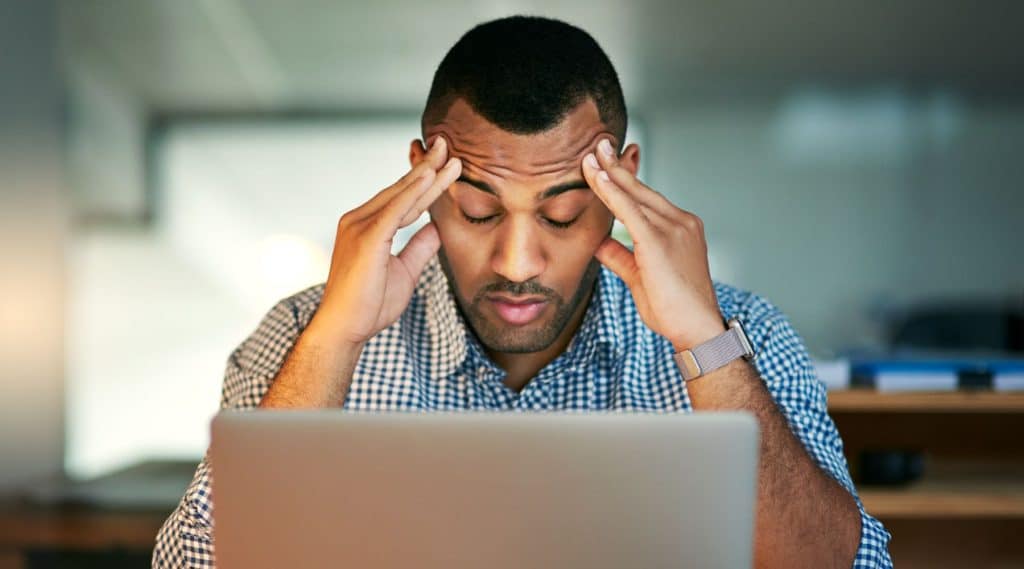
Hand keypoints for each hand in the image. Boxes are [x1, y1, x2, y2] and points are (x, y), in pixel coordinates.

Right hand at [309, 137, 461, 347]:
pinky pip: (394, 210)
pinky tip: (429, 177)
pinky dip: (412, 192)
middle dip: (427, 167)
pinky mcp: (366, 238)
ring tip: (448, 154)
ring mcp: (359, 226)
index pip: (404, 199)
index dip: (426, 181)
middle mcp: (359, 220)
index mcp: (368, 227)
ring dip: (426, 174)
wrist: (344, 329)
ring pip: (400, 195)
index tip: (446, 163)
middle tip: (447, 144)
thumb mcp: (405, 272)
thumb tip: (437, 228)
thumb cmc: (370, 305)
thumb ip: (419, 248)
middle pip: (401, 189)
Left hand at [581, 139, 724, 350]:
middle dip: (617, 165)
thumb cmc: (673, 309)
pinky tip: (598, 178)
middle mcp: (680, 222)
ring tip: (591, 154)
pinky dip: (612, 193)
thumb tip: (598, 243)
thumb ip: (620, 256)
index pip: (647, 198)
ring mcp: (673, 229)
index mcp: (680, 228)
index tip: (609, 161)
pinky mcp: (659, 242)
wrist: (696, 329)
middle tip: (598, 144)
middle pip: (641, 188)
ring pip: (634, 195)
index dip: (626, 179)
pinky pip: (629, 211)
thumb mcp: (640, 277)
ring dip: (610, 173)